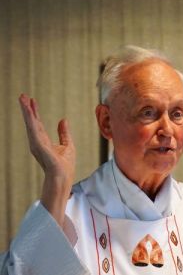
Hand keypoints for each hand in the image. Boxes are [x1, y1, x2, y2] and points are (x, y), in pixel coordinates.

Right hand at [19, 94, 75, 224]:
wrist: (63, 178)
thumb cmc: (65, 166)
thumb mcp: (68, 144)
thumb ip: (64, 133)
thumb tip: (63, 120)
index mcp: (44, 141)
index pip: (38, 124)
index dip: (35, 112)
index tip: (32, 100)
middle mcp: (38, 142)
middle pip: (32, 122)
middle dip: (27, 109)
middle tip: (22, 95)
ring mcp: (37, 144)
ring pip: (31, 124)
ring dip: (27, 112)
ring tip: (23, 99)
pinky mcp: (39, 146)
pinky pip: (34, 131)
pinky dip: (31, 121)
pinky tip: (29, 112)